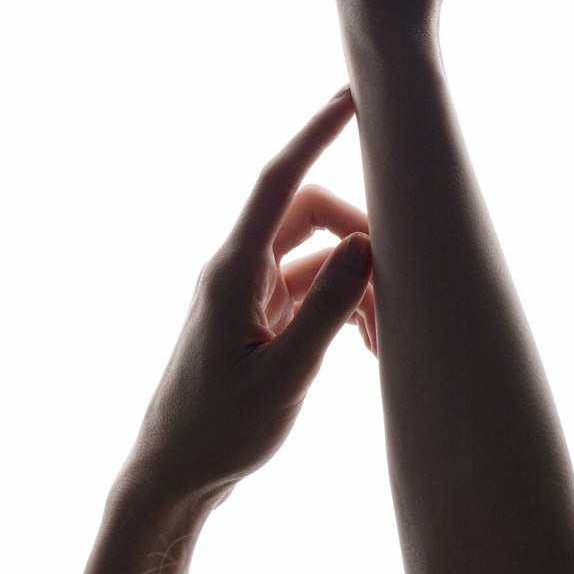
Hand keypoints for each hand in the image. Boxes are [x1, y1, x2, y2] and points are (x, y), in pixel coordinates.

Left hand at [117, 88, 374, 514]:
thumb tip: (364, 242)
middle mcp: (239, 268)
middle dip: (359, 234)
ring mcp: (249, 291)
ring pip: (317, 254)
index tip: (352, 96)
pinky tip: (365, 345)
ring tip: (380, 337)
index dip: (315, 132)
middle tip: (400, 278)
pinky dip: (343, 304)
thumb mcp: (283, 374)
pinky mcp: (259, 314)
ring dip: (356, 281)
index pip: (279, 181)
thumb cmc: (218, 431)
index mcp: (234, 269)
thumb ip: (327, 306)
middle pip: (310, 213)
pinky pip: (311, 287)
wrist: (173, 477)